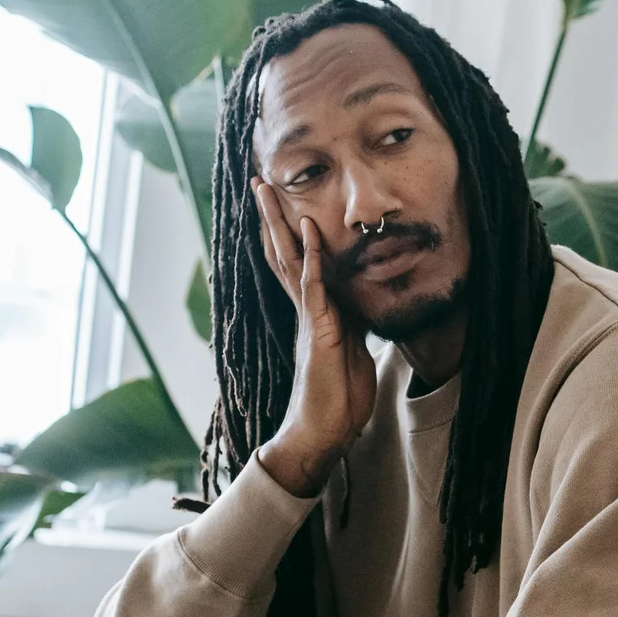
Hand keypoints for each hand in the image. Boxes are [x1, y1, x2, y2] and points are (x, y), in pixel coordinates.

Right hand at [253, 179, 377, 496]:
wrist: (325, 434)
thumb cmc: (338, 399)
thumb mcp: (352, 352)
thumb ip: (351, 326)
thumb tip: (358, 309)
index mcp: (316, 314)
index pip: (299, 264)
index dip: (290, 234)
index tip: (281, 202)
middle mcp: (307, 311)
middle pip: (284, 255)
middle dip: (272, 219)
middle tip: (259, 182)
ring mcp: (310, 320)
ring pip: (291, 264)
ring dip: (281, 227)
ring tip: (269, 194)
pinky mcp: (320, 334)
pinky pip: (315, 291)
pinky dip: (313, 260)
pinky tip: (308, 234)